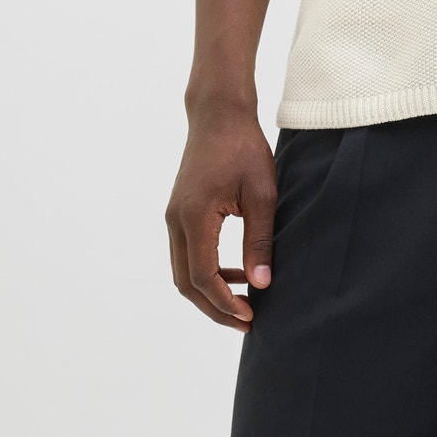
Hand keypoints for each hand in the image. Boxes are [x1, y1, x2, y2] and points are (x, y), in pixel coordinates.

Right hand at [165, 112, 276, 330]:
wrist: (219, 114)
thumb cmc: (244, 148)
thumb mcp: (262, 194)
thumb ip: (260, 240)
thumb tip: (262, 283)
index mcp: (194, 216)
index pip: (202, 276)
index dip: (224, 302)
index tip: (250, 316)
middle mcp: (176, 220)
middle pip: (185, 282)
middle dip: (214, 307)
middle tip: (246, 321)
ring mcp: (174, 216)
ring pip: (183, 270)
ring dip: (209, 291)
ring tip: (244, 301)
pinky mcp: (179, 212)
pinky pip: (187, 253)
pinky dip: (206, 270)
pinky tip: (235, 271)